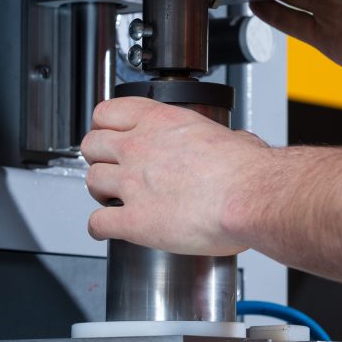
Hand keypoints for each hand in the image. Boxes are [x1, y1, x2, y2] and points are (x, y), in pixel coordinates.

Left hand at [79, 96, 267, 255]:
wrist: (249, 197)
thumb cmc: (246, 171)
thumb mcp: (231, 137)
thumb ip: (222, 139)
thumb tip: (237, 144)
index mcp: (161, 122)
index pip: (109, 112)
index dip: (104, 124)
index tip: (109, 133)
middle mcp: (140, 149)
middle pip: (92, 144)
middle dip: (98, 157)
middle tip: (110, 166)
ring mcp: (133, 185)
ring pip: (91, 181)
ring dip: (98, 191)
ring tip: (110, 198)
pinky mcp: (135, 221)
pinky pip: (98, 223)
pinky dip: (98, 228)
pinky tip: (106, 230)